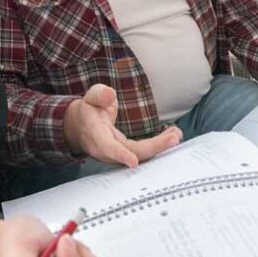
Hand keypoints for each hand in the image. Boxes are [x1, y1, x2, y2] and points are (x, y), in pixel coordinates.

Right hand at [63, 84, 182, 166]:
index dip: (120, 154)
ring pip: (140, 155)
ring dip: (160, 147)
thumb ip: (100, 95)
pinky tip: (172, 135)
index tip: (133, 162)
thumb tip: (110, 95)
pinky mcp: (127, 153)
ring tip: (176, 134)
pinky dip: (159, 146)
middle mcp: (108, 149)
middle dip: (154, 147)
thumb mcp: (91, 96)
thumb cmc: (89, 109)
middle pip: (132, 153)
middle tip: (174, 138)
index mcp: (96, 134)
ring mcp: (118, 154)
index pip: (107, 146)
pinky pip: (144, 153)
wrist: (81, 127)